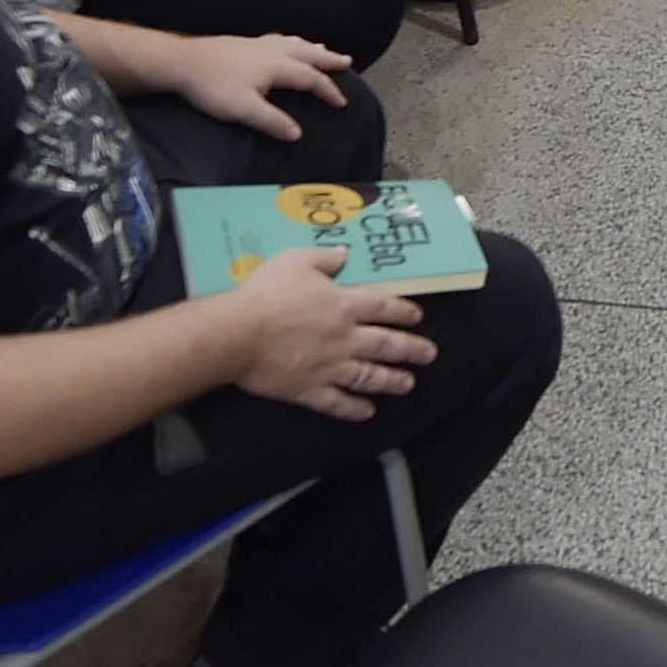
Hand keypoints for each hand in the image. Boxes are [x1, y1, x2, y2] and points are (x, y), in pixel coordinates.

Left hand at [168, 31, 351, 136]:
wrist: (182, 61)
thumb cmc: (213, 86)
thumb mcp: (243, 110)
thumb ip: (272, 121)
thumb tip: (297, 134)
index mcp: (276, 66)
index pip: (310, 78)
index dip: (328, 90)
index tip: (341, 102)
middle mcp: (271, 51)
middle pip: (307, 53)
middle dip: (328, 59)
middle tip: (346, 60)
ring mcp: (256, 44)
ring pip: (292, 43)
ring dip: (311, 47)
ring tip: (322, 49)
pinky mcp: (243, 42)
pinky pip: (278, 39)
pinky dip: (290, 42)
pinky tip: (283, 44)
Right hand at [226, 246, 435, 421]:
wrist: (237, 334)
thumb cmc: (265, 293)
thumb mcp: (295, 261)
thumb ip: (324, 258)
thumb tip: (345, 255)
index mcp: (344, 305)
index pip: (383, 308)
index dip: (403, 311)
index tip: (417, 317)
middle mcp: (344, 338)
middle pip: (386, 345)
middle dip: (411, 349)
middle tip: (429, 355)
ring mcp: (329, 367)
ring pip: (369, 376)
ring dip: (392, 381)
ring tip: (407, 383)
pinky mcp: (309, 390)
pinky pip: (337, 403)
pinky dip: (354, 409)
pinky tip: (367, 412)